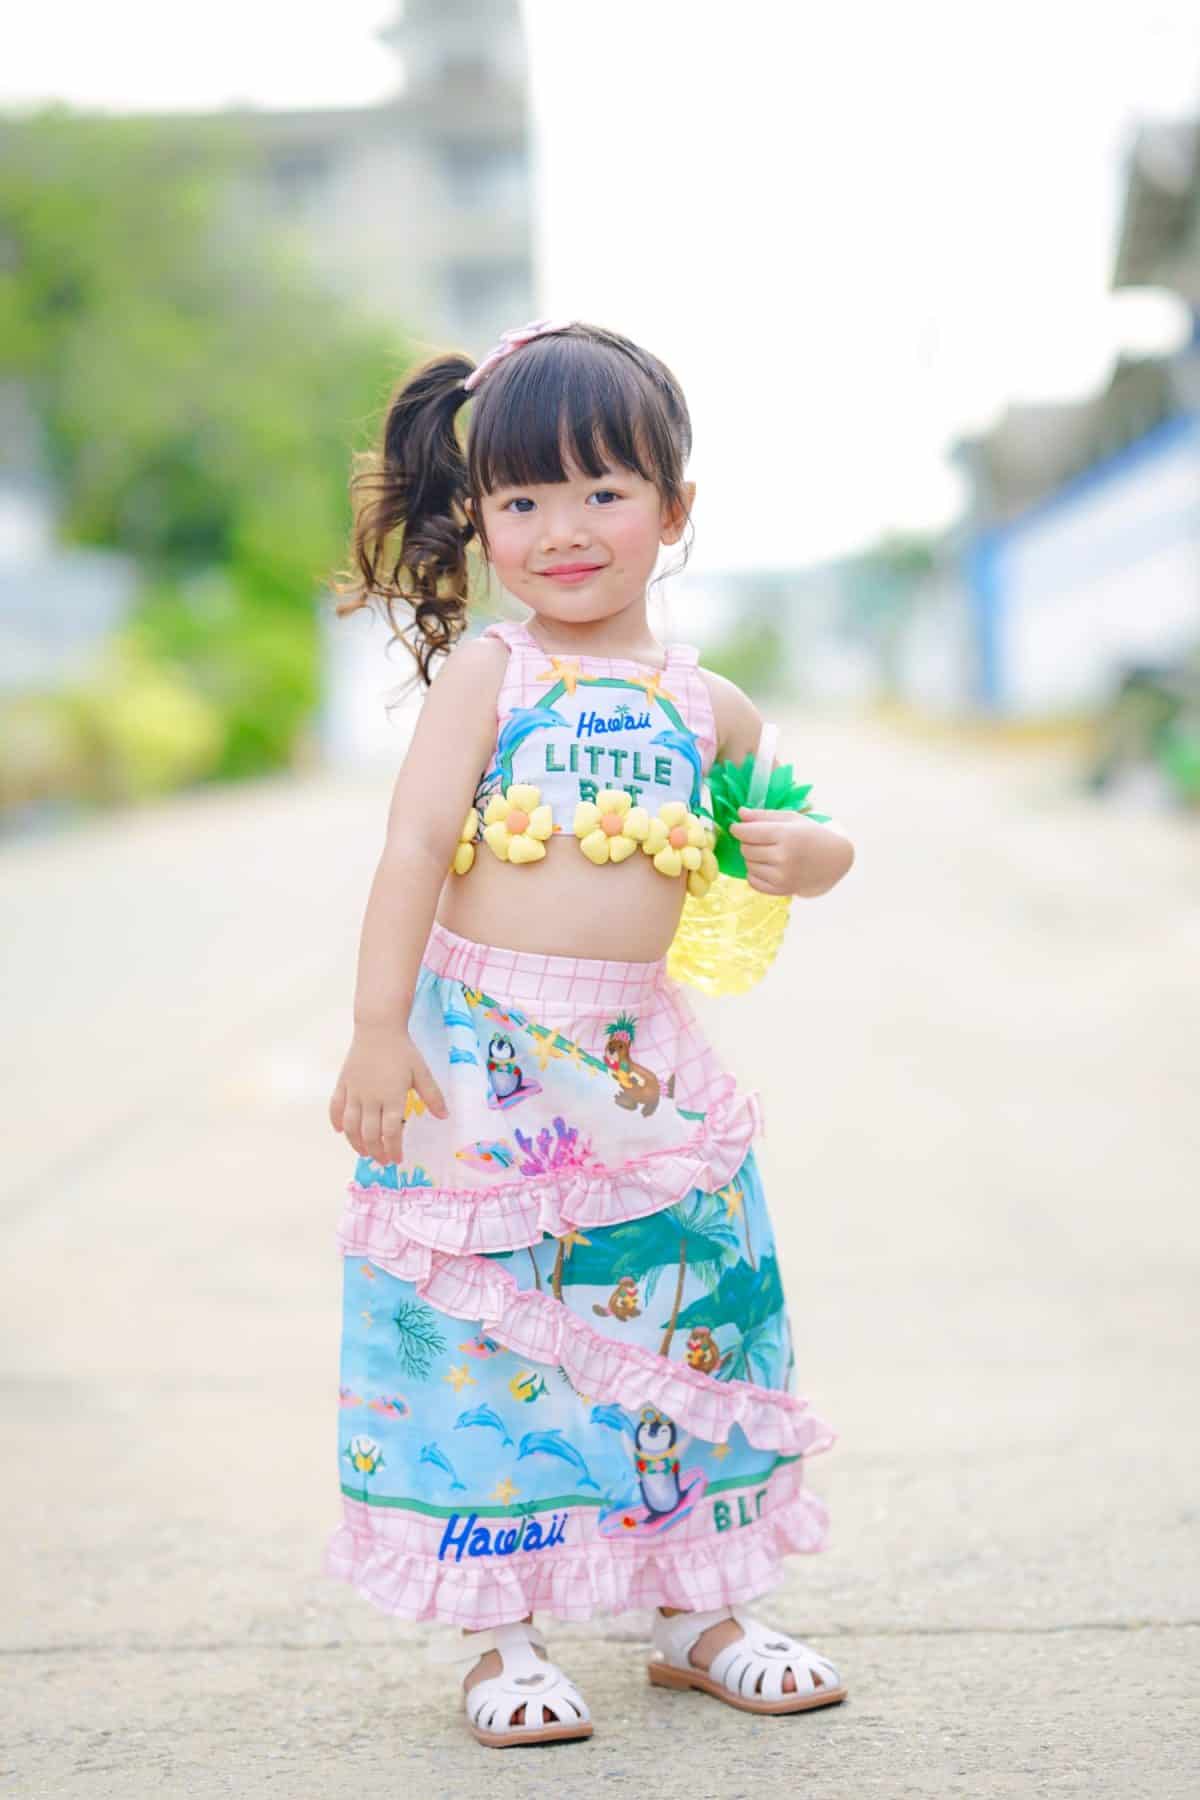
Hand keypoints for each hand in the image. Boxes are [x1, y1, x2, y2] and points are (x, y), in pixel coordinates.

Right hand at [329, 1023, 447, 1163]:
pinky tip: (340, 1131)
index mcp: (392, 1097)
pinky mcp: (342, 1084)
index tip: (397, 1160)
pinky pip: (335, 1108)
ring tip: (364, 1152)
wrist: (378, 1028)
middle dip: (376, 1152)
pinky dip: (336, 1122)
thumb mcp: (421, 1072)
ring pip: (350, 1126)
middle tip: (383, 1161)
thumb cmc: (402, 1051)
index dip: (393, 1149)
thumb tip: (445, 1116)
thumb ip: (432, 1096)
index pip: (391, 1132)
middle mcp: (370, 1098)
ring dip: (356, 1143)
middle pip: (369, 1135)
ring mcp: (354, 1092)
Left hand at [727, 807, 851, 897]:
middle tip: (760, 840)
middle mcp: (784, 857)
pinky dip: (755, 873)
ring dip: (752, 858)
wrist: (834, 860)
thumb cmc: (812, 835)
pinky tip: (767, 866)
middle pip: (746, 849)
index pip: (748, 833)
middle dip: (747, 842)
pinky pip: (752, 882)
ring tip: (768, 853)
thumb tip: (740, 813)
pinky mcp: (782, 890)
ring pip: (748, 865)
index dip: (737, 829)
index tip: (736, 827)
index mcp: (787, 835)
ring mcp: (783, 876)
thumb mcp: (791, 819)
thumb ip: (763, 816)